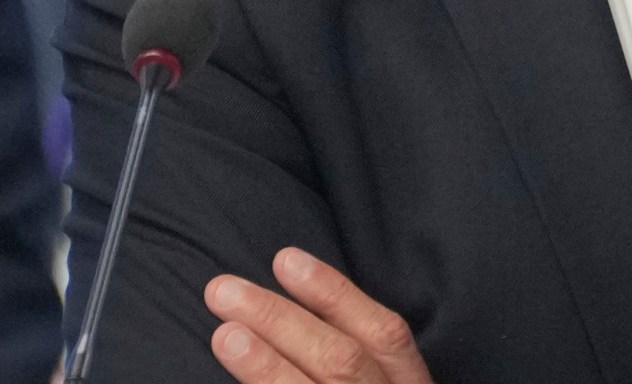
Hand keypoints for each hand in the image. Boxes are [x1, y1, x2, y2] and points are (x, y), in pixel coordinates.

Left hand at [205, 248, 432, 383]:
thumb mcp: (385, 382)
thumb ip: (358, 354)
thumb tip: (293, 300)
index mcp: (407, 382)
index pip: (382, 331)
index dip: (334, 293)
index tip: (285, 259)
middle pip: (340, 359)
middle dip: (281, 321)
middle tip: (224, 289)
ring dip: (265, 365)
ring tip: (225, 333)